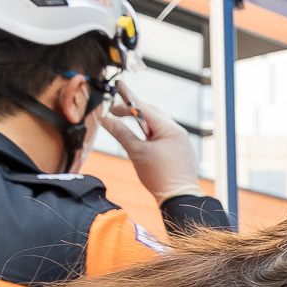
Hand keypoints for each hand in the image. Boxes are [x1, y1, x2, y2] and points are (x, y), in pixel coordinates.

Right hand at [101, 84, 202, 203]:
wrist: (179, 198)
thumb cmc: (159, 177)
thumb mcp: (136, 153)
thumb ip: (121, 133)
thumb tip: (105, 120)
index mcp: (169, 128)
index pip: (144, 107)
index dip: (128, 99)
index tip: (117, 87)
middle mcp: (178, 131)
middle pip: (153, 113)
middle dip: (134, 110)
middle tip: (116, 111)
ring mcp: (181, 141)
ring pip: (158, 124)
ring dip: (142, 122)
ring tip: (127, 124)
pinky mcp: (181, 150)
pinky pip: (164, 135)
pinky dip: (151, 133)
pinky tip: (143, 139)